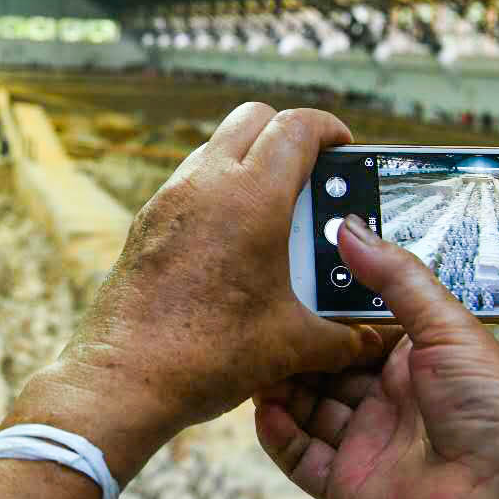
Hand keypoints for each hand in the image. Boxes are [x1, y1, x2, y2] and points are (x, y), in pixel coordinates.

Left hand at [12, 104, 393, 482]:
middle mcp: (205, 184)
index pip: (297, 127)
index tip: (346, 149)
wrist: (123, 380)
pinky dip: (219, 192)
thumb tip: (375, 338)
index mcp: (251, 197)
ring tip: (279, 212)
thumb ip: (344, 335)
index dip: (330, 129)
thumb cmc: (207, 356)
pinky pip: (190, 184)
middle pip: (253, 118)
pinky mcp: (146, 223)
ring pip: (216, 147)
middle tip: (314, 174)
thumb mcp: (293, 345)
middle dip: (289, 134)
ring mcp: (169, 200)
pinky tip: (237, 244)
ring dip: (250, 161)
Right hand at [253, 214, 498, 498]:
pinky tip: (263, 407)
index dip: (320, 310)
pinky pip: (299, 457)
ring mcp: (365, 444)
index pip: (352, 328)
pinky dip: (277, 434)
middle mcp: (387, 401)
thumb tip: (349, 227)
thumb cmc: (498, 408)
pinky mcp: (348, 486)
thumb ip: (395, 277)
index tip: (285, 283)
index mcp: (412, 361)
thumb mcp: (446, 326)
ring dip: (277, 387)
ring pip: (304, 409)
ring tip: (252, 361)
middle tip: (258, 323)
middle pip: (321, 369)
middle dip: (292, 348)